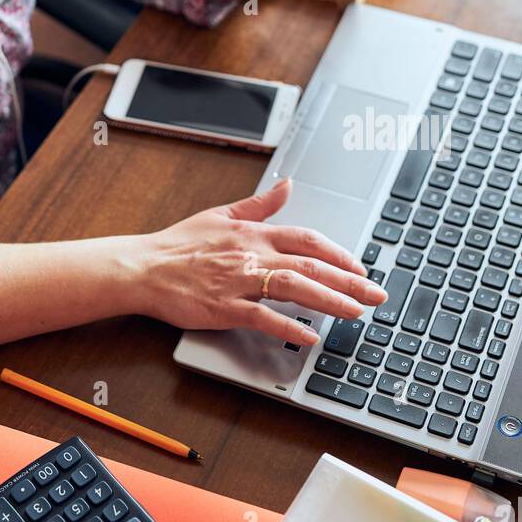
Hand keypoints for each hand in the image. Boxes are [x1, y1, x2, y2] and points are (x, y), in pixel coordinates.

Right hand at [136, 177, 386, 342]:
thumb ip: (259, 204)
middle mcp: (250, 254)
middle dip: (349, 280)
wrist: (144, 266)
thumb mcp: (221, 213)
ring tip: (355, 312)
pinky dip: (287, 326)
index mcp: (252, 232)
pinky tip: (308, 336)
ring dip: (328, 300)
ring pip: (293, 287)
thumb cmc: (179, 244)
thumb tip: (287, 185)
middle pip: (309, 265)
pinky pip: (261, 317)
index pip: (306, 239)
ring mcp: (238, 281)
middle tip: (377, 294)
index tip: (361, 268)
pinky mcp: (223, 307)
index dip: (338, 253)